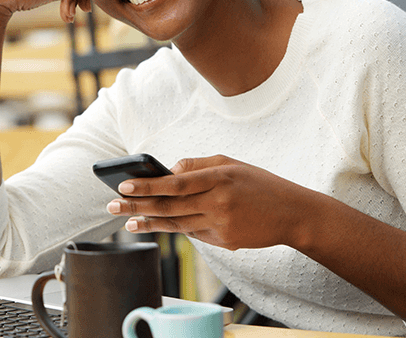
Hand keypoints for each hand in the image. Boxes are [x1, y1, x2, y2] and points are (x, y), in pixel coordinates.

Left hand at [106, 155, 309, 250]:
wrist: (293, 214)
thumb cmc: (259, 184)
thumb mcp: (231, 163)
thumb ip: (198, 165)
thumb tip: (169, 170)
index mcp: (219, 177)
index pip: (174, 183)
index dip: (147, 186)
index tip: (123, 185)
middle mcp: (218, 202)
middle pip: (169, 206)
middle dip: (137, 206)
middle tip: (112, 205)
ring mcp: (221, 225)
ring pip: (177, 224)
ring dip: (149, 223)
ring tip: (127, 221)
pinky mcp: (225, 241)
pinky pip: (194, 234)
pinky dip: (176, 228)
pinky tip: (157, 225)